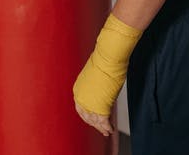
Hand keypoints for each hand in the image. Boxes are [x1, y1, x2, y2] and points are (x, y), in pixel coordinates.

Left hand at [72, 14, 140, 131]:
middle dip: (94, 123)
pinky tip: (110, 129)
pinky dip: (107, 126)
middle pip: (86, 116)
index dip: (88, 115)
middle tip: (101, 129)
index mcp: (78, 89)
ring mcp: (89, 102)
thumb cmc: (105, 61)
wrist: (109, 57)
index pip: (80, 108)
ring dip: (101, 127)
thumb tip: (100, 87)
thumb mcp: (96, 75)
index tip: (93, 120)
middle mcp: (81, 97)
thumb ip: (95, 85)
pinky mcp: (100, 106)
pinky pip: (103, 121)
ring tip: (106, 131)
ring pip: (94, 120)